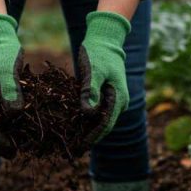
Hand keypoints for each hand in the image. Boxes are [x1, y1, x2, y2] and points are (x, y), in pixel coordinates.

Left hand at [77, 11, 130, 143]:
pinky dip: (86, 120)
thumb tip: (87, 113)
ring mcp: (113, 99)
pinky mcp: (106, 96)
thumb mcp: (93, 70)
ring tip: (71, 142)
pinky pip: (96, 113)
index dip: (93, 137)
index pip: (106, 124)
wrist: (105, 40)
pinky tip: (73, 126)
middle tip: (72, 150)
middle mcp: (119, 102)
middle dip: (89, 137)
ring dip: (87, 131)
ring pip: (100, 121)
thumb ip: (91, 91)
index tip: (79, 147)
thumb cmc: (98, 53)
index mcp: (119, 98)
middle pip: (104, 126)